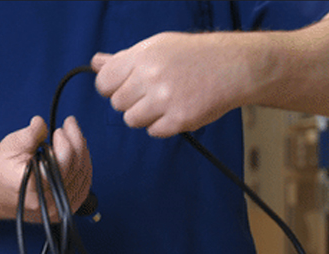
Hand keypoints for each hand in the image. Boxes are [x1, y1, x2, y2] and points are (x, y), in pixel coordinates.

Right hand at [0, 116, 91, 222]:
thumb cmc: (1, 172)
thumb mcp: (9, 146)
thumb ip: (29, 134)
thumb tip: (42, 124)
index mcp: (30, 187)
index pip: (62, 163)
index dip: (66, 141)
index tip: (60, 129)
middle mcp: (45, 202)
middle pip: (76, 168)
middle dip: (77, 141)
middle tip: (70, 125)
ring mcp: (56, 210)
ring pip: (83, 176)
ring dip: (83, 153)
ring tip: (74, 137)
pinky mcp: (62, 210)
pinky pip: (83, 186)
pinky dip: (84, 168)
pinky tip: (79, 154)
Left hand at [92, 31, 257, 137]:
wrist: (233, 66)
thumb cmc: (194, 55)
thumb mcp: (156, 47)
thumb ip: (124, 59)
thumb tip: (96, 63)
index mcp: (142, 57)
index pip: (104, 82)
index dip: (110, 87)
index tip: (122, 87)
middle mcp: (150, 78)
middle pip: (117, 104)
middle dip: (130, 101)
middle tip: (150, 93)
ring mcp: (165, 100)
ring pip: (132, 120)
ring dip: (145, 115)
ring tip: (163, 102)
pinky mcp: (179, 120)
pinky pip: (153, 132)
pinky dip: (162, 125)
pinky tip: (176, 110)